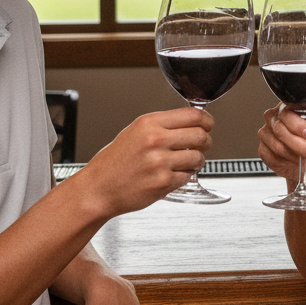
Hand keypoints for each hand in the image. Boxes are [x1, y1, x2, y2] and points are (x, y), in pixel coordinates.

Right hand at [76, 108, 213, 216]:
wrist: (97, 189)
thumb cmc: (113, 162)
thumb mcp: (135, 132)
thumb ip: (163, 125)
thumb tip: (192, 121)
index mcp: (149, 123)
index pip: (193, 115)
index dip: (207, 120)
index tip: (208, 125)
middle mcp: (155, 140)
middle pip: (201, 135)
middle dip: (206, 141)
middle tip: (202, 145)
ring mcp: (160, 162)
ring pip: (198, 157)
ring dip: (197, 160)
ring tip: (186, 162)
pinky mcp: (163, 182)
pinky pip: (188, 176)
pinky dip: (186, 176)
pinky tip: (173, 174)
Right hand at [258, 105, 305, 181]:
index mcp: (287, 109)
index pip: (287, 112)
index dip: (298, 124)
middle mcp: (273, 118)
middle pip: (280, 129)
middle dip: (299, 144)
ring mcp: (266, 134)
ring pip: (277, 146)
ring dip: (294, 154)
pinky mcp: (263, 150)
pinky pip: (272, 157)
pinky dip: (286, 162)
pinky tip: (295, 161)